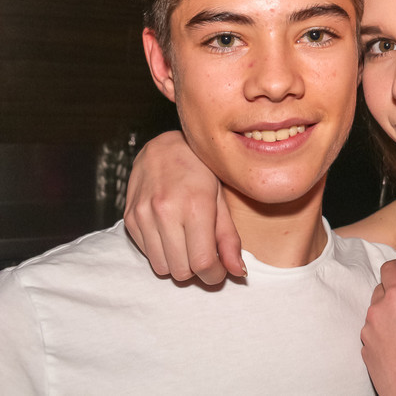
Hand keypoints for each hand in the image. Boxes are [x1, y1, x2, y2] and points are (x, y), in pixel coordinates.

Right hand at [124, 131, 244, 283]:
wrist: (165, 147)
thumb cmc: (201, 171)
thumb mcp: (222, 200)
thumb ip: (229, 238)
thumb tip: (238, 272)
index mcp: (195, 206)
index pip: (203, 262)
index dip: (215, 274)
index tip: (221, 270)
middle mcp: (165, 212)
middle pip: (182, 271)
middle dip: (198, 270)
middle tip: (206, 255)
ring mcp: (143, 216)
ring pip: (162, 267)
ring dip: (179, 263)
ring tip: (189, 243)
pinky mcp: (130, 218)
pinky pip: (147, 254)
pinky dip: (162, 252)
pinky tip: (172, 233)